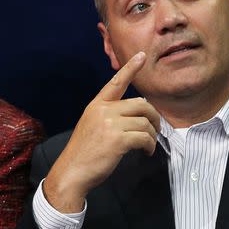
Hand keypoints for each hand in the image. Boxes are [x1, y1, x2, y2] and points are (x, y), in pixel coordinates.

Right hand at [43, 52, 160, 212]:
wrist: (72, 172)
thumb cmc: (83, 153)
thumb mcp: (91, 126)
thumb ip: (109, 117)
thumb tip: (136, 116)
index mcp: (96, 105)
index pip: (115, 82)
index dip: (130, 68)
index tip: (141, 56)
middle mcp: (103, 110)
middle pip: (141, 104)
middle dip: (154, 117)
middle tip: (156, 129)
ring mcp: (110, 124)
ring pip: (144, 122)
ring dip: (152, 135)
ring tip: (148, 145)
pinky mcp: (118, 140)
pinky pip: (144, 137)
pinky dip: (150, 145)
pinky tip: (146, 151)